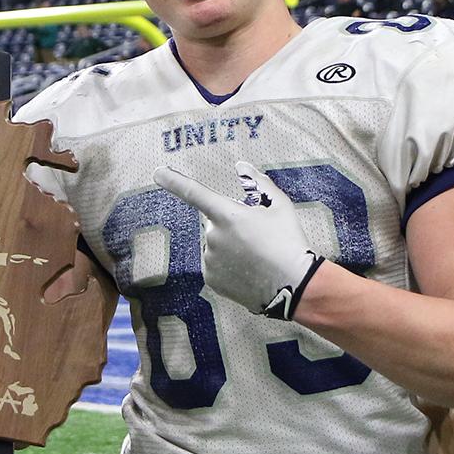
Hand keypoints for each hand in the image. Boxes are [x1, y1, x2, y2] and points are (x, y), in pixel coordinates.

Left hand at [155, 159, 322, 318]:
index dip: (174, 181)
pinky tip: (249, 269)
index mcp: (228, 215)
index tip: (157, 173)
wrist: (296, 286)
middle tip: (257, 237)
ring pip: (215, 244)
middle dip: (231, 224)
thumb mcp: (280, 205)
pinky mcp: (211, 279)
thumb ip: (259, 182)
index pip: (194, 192)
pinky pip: (215, 264)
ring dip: (230, 246)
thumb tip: (242, 167)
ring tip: (256, 256)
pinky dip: (228, 265)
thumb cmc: (290, 242)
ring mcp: (210, 260)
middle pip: (215, 222)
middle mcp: (213, 236)